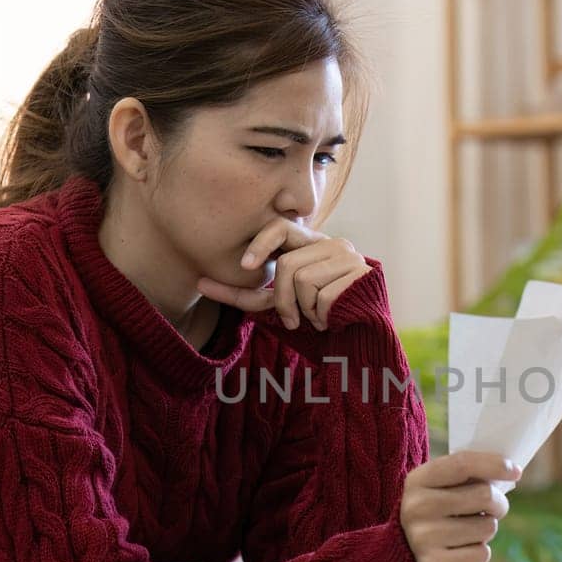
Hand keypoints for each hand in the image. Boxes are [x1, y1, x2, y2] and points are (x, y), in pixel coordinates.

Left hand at [196, 219, 371, 330]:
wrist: (362, 335)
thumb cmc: (317, 317)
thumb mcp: (279, 303)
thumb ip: (247, 293)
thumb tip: (199, 281)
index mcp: (311, 244)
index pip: (280, 226)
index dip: (259, 243)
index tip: (246, 267)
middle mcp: (332, 244)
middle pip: (287, 264)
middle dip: (281, 299)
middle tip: (291, 319)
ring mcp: (349, 257)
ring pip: (303, 281)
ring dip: (304, 310)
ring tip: (318, 317)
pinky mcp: (361, 274)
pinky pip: (323, 297)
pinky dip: (322, 316)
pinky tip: (333, 318)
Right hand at [399, 450, 520, 561]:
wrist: (410, 558)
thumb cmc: (439, 513)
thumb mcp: (442, 487)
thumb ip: (468, 475)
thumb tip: (510, 472)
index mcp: (417, 481)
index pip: (463, 464)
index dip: (494, 464)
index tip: (516, 472)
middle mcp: (415, 508)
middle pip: (484, 495)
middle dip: (498, 503)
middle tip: (491, 509)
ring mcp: (422, 539)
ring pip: (488, 526)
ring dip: (486, 529)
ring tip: (468, 532)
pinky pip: (482, 554)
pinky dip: (479, 553)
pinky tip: (461, 552)